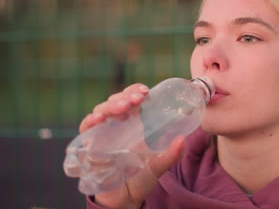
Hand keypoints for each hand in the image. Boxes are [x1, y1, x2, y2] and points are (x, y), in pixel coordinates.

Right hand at [79, 84, 184, 208]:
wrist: (124, 201)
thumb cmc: (139, 179)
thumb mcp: (158, 166)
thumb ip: (171, 154)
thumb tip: (183, 140)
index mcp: (132, 124)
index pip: (130, 100)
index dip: (135, 91)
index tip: (146, 91)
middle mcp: (115, 126)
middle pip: (115, 101)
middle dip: (125, 96)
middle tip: (137, 98)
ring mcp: (101, 134)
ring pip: (101, 111)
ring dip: (111, 105)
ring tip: (123, 107)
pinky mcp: (89, 146)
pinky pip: (85, 129)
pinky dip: (91, 121)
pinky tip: (99, 118)